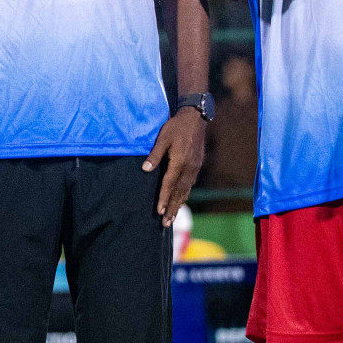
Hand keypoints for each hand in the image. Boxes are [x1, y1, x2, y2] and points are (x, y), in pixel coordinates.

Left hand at [143, 108, 206, 225]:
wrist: (196, 119)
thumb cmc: (176, 127)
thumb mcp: (162, 138)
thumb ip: (154, 155)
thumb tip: (145, 170)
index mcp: (179, 162)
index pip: (169, 184)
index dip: (164, 198)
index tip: (159, 210)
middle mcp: (189, 168)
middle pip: (179, 192)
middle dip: (172, 208)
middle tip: (166, 223)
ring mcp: (194, 168)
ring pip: (185, 191)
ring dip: (178, 205)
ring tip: (172, 218)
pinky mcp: (196, 166)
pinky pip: (189, 185)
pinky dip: (184, 195)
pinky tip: (180, 201)